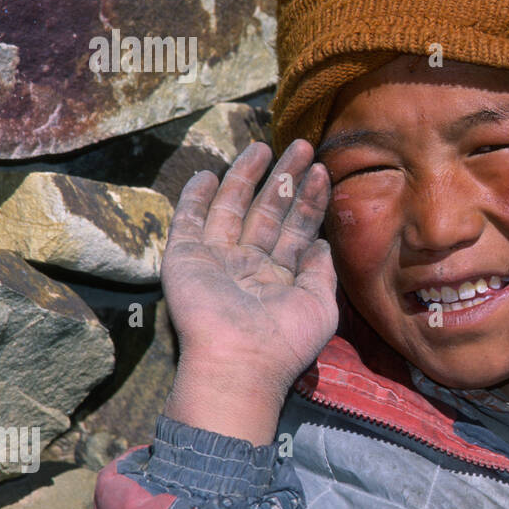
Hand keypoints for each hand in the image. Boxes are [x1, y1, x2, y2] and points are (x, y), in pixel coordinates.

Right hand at [161, 140, 337, 444]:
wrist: (241, 361)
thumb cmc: (286, 340)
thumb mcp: (320, 304)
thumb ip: (321, 270)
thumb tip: (321, 241)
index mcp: (281, 276)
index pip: (297, 227)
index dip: (310, 200)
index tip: (323, 171)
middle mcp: (249, 263)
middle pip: (269, 210)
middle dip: (286, 178)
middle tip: (303, 147)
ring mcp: (217, 259)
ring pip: (232, 207)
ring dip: (247, 177)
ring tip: (263, 146)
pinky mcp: (186, 258)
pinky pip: (189, 221)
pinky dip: (195, 198)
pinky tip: (208, 173)